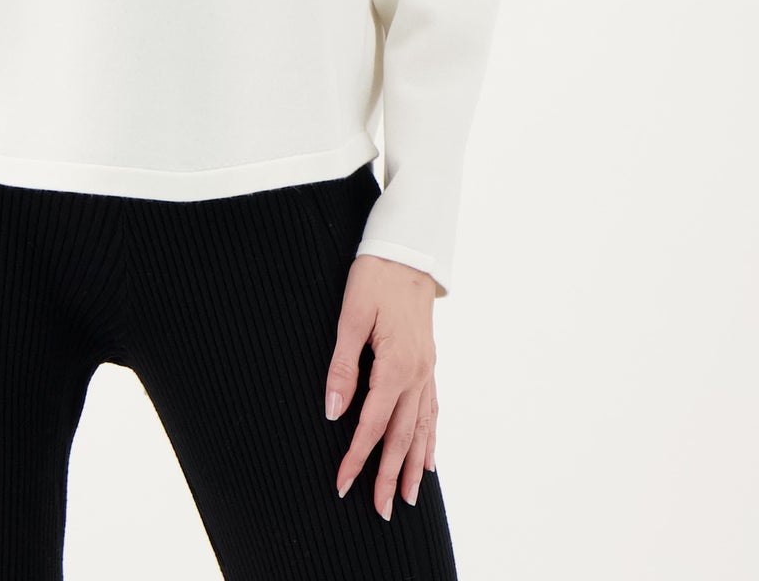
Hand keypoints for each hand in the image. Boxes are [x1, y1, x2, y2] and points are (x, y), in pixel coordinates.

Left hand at [325, 254, 438, 517]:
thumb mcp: (350, 318)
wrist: (406, 253)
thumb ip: (342, 366)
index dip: (356, 458)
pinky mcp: (428, 363)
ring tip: (409, 497)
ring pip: (421, 428)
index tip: (342, 484)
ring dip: (414, 465)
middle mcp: (416, 374)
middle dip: (390, 476)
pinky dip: (430, 437)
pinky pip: (432, 410)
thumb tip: (333, 410)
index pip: (372, 425)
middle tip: (382, 511)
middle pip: (401, 436)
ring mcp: (426, 370)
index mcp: (395, 366)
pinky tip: (429, 457)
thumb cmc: (374, 280)